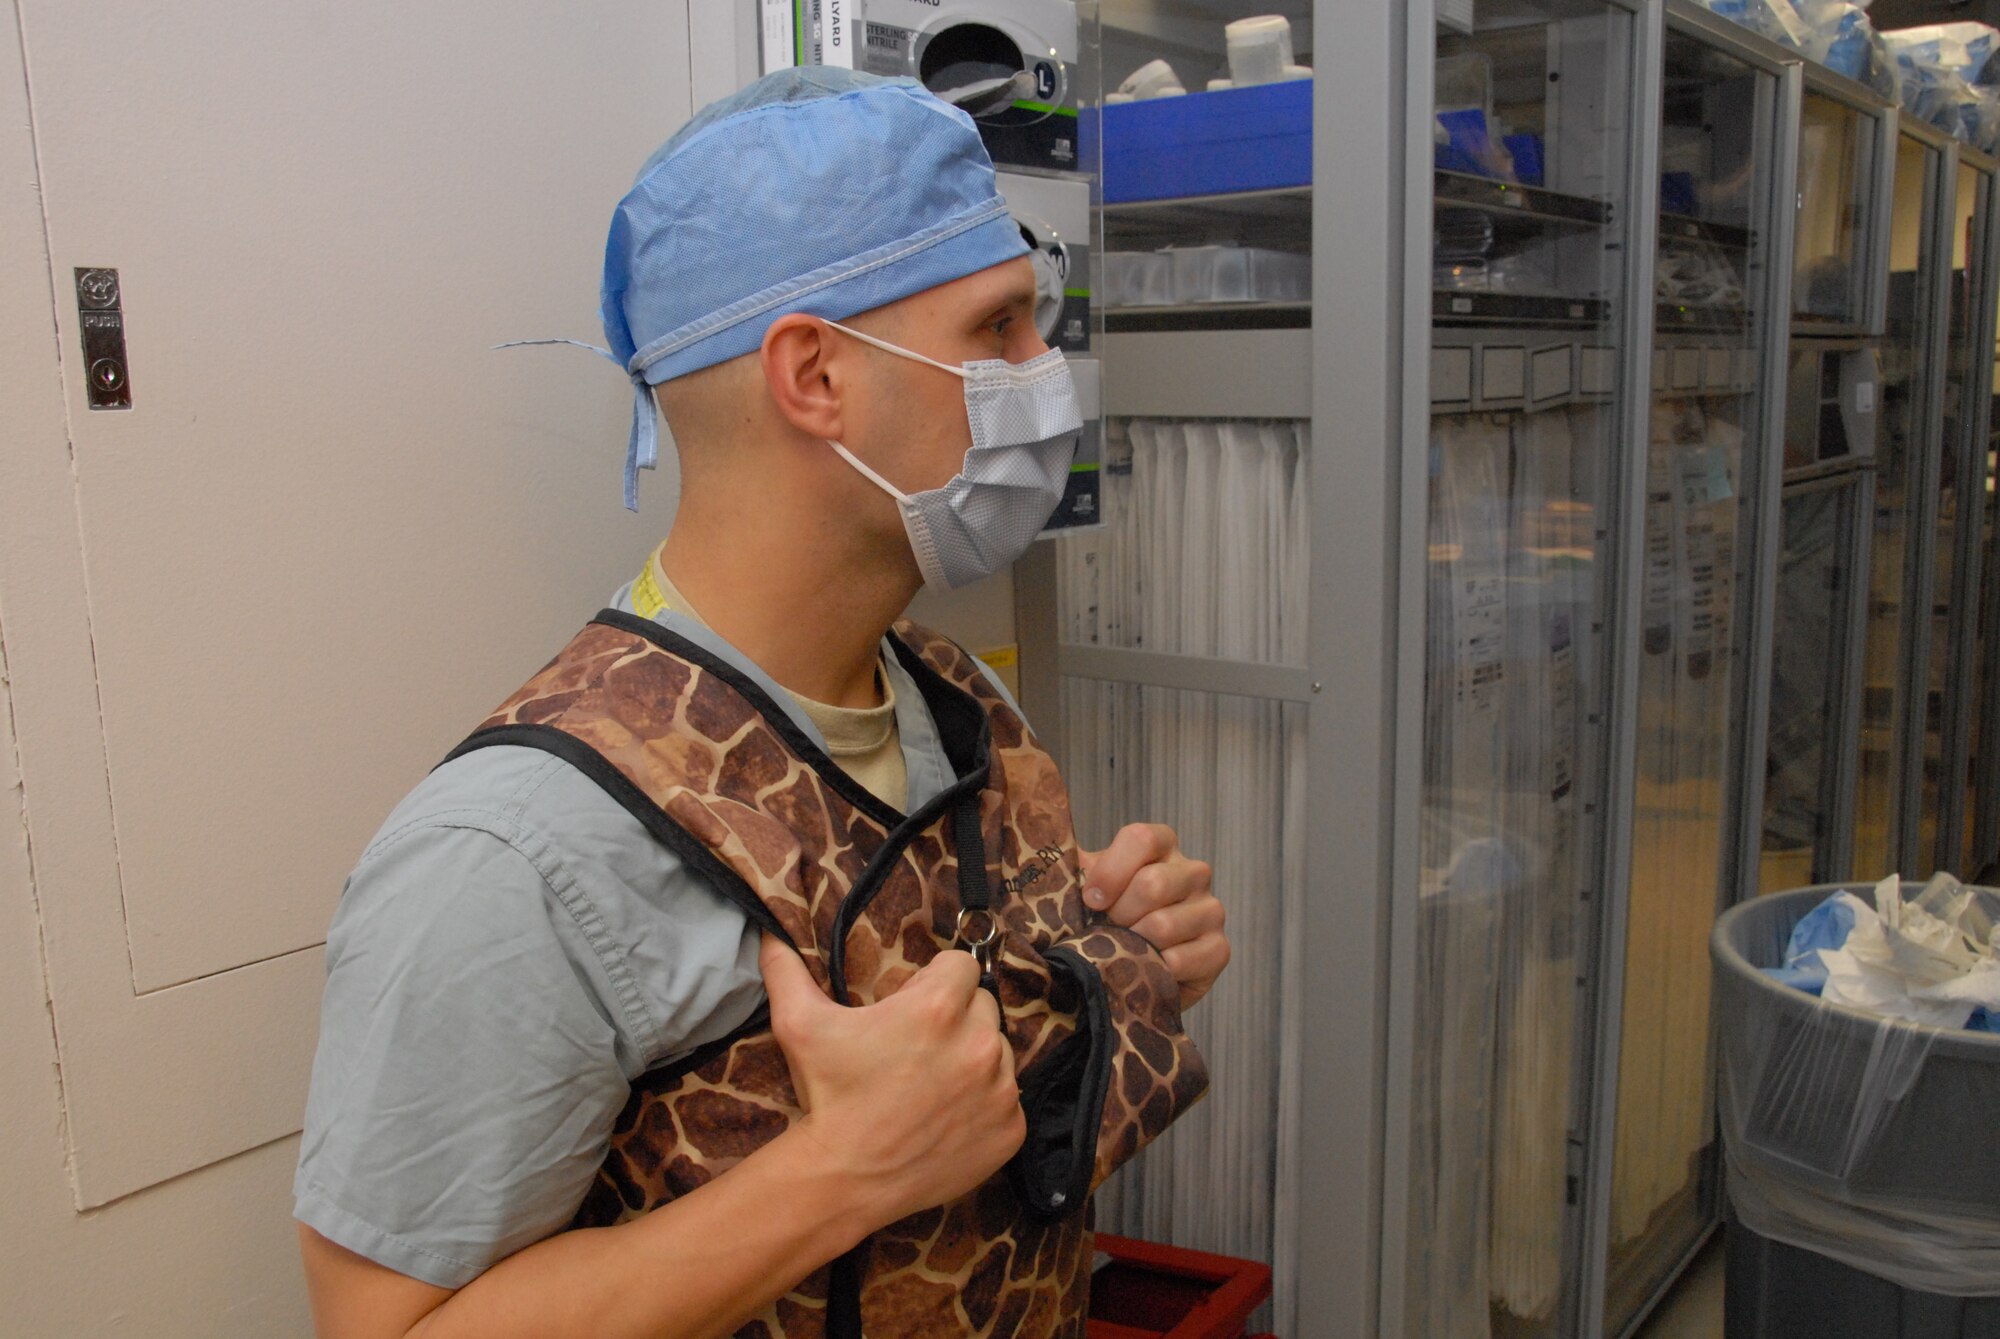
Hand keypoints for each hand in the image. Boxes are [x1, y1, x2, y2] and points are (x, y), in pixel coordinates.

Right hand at [759, 935, 1024, 1228]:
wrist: (845, 1178)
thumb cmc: (828, 1096)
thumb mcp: (800, 1025)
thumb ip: (787, 970)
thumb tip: (769, 934)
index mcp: (939, 1007)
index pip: (962, 966)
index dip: (935, 981)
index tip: (912, 1005)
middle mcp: (979, 1043)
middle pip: (983, 1006)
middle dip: (956, 1018)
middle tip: (918, 1048)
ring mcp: (1000, 1089)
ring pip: (999, 1053)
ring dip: (972, 1060)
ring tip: (930, 1085)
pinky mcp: (1010, 1128)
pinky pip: (1008, 1101)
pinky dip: (985, 1107)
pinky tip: (947, 1118)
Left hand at [1080, 824, 1229, 1010]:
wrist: (1134, 968)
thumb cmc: (1107, 919)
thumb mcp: (1088, 887)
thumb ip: (1070, 867)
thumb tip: (1036, 848)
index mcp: (1162, 846)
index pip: (1141, 838)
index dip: (1110, 871)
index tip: (1091, 899)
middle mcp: (1193, 871)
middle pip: (1152, 883)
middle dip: (1118, 914)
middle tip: (1108, 929)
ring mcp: (1211, 910)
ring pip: (1164, 924)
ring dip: (1133, 944)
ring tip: (1125, 949)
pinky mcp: (1220, 949)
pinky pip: (1184, 959)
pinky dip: (1156, 969)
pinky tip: (1147, 968)